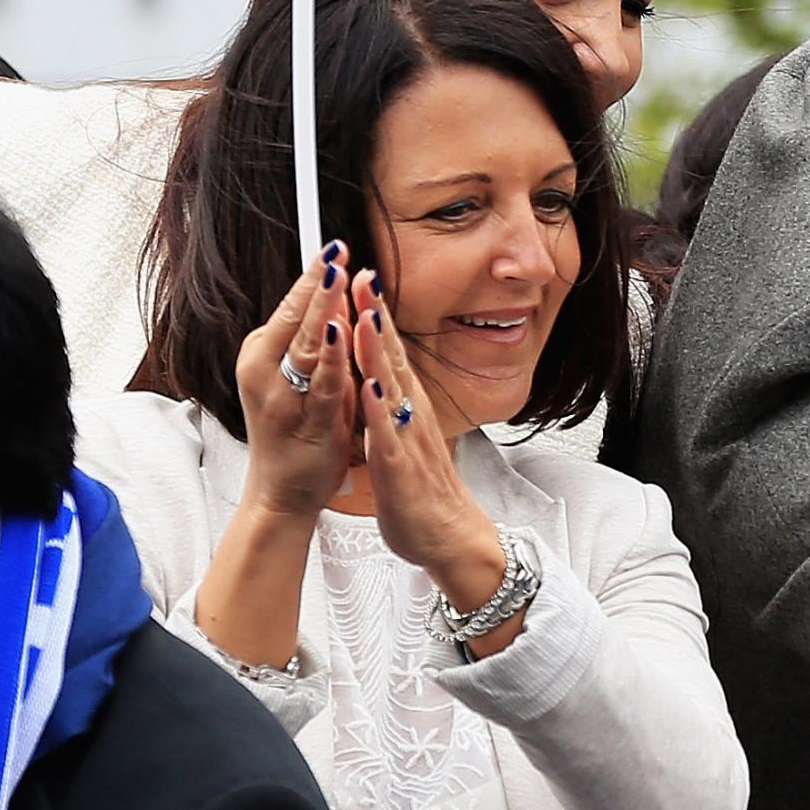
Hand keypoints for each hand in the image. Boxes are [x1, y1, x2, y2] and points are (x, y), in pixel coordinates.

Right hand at [234, 243, 358, 519]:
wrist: (282, 492)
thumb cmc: (292, 427)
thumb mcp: (297, 374)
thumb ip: (312, 337)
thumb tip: (333, 292)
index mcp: (264, 355)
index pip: (292, 305)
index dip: (314, 274)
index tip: (333, 245)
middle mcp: (266, 370)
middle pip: (297, 318)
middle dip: (318, 282)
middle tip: (336, 248)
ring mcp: (284, 395)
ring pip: (309, 344)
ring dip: (325, 309)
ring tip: (338, 276)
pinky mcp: (309, 418)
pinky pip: (324, 382)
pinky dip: (334, 356)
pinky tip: (343, 332)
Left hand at [351, 279, 516, 650]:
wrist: (447, 533)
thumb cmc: (420, 486)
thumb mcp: (404, 433)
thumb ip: (394, 401)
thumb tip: (380, 371)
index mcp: (408, 404)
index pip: (389, 350)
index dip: (375, 312)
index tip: (362, 276)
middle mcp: (411, 412)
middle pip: (392, 356)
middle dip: (376, 316)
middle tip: (363, 275)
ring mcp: (408, 438)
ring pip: (391, 388)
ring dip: (378, 353)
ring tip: (364, 317)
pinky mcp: (401, 469)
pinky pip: (388, 436)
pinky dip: (379, 412)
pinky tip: (370, 391)